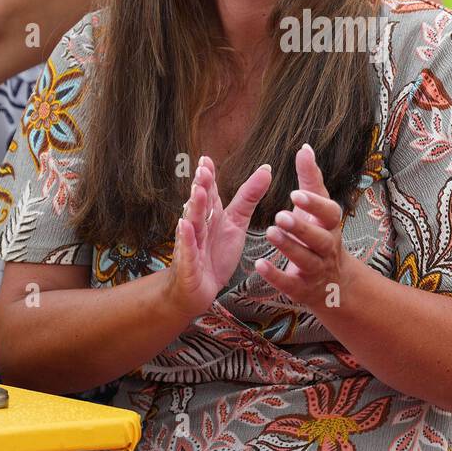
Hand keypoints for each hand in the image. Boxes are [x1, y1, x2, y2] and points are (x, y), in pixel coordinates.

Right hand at [166, 156, 271, 318]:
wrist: (198, 291)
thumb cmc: (215, 254)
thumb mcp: (236, 223)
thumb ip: (248, 197)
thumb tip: (266, 168)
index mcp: (211, 215)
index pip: (209, 192)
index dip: (208, 177)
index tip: (206, 159)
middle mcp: (199, 226)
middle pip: (201, 204)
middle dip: (201, 187)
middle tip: (203, 170)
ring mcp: (192, 245)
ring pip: (193, 224)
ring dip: (195, 208)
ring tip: (198, 192)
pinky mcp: (189, 265)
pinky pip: (188, 251)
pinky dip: (185, 239)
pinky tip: (184, 226)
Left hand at [254, 144, 348, 309]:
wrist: (334, 285)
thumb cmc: (321, 235)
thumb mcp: (318, 209)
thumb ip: (310, 179)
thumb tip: (304, 148)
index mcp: (330, 225)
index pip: (329, 213)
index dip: (314, 205)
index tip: (295, 194)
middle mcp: (327, 248)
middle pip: (319, 238)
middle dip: (301, 227)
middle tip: (280, 215)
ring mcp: (316, 270)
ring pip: (305, 260)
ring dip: (289, 247)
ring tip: (270, 233)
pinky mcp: (302, 290)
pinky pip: (290, 284)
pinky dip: (276, 276)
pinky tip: (260, 265)